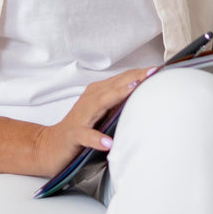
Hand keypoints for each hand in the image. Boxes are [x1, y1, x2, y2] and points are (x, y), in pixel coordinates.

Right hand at [30, 66, 158, 176]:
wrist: (51, 146)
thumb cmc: (82, 128)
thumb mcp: (104, 114)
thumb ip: (121, 104)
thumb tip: (148, 98)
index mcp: (97, 94)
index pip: (122, 79)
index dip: (140, 73)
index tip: (161, 68)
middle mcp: (89, 100)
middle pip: (114, 85)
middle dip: (134, 78)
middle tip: (154, 72)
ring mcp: (81, 117)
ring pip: (100, 102)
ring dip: (117, 95)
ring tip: (135, 89)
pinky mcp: (73, 135)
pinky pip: (86, 135)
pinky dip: (96, 138)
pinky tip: (108, 142)